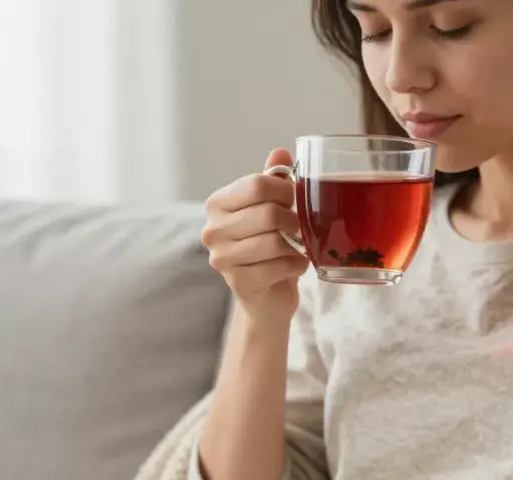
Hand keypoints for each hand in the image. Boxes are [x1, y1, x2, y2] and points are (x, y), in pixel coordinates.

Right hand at [201, 148, 307, 323]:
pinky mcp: (238, 283)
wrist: (267, 296)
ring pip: (274, 241)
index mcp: (218, 203)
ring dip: (296, 246)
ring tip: (298, 247)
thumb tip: (281, 151)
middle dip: (294, 221)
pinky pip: (278, 267)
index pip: (256, 184)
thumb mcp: (272, 210)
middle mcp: (212, 229)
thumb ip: (274, 182)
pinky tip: (295, 265)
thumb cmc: (271, 248)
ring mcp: (221, 258)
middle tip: (299, 228)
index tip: (293, 200)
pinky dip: (296, 265)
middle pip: (267, 213)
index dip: (285, 191)